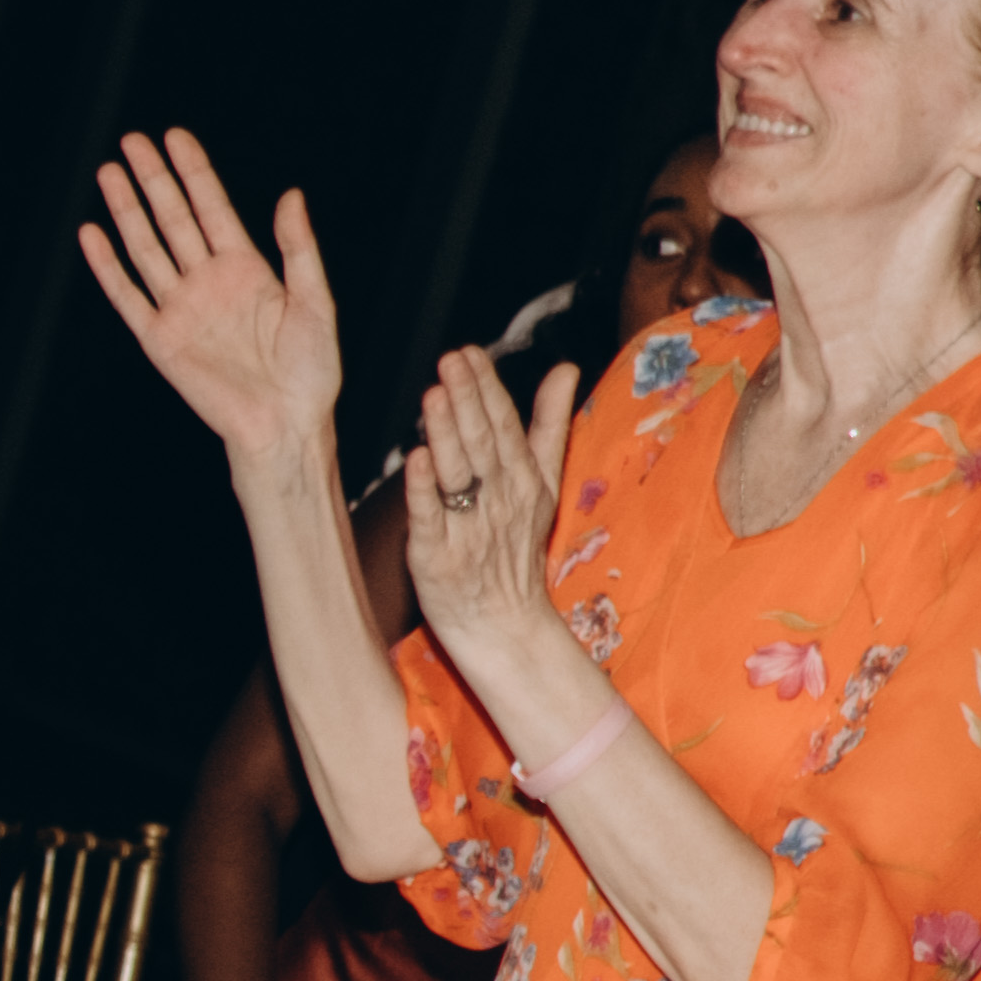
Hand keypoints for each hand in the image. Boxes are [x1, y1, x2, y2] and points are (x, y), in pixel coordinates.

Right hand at [78, 128, 350, 471]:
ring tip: (109, 173)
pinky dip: (108, 266)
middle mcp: (208, 282)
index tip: (175, 136)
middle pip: (173, 218)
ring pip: (146, 247)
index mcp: (246, 268)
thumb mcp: (315, 301)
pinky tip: (92, 234)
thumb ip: (298, 248)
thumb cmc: (311, 370)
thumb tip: (290, 195)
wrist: (285, 424)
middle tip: (132, 141)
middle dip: (153, 178)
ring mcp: (181, 308)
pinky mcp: (160, 339)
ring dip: (127, 210)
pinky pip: (127, 295)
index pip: (212, 207)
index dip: (194, 171)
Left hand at [403, 347, 574, 662]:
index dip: (487, 389)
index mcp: (523, 480)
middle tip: (450, 361)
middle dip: (467, 401)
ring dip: (446, 435)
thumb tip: (566, 368)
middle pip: (482, 445)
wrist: (505, 627)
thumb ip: (549, 425)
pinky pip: (431, 521)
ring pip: (458, 476)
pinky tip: (413, 460)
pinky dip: (423, 491)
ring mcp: (469, 531)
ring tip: (433, 395)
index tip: (469, 353)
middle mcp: (499, 501)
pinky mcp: (438, 559)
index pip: (504, 426)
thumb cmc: (514, 550)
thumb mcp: (542, 486)